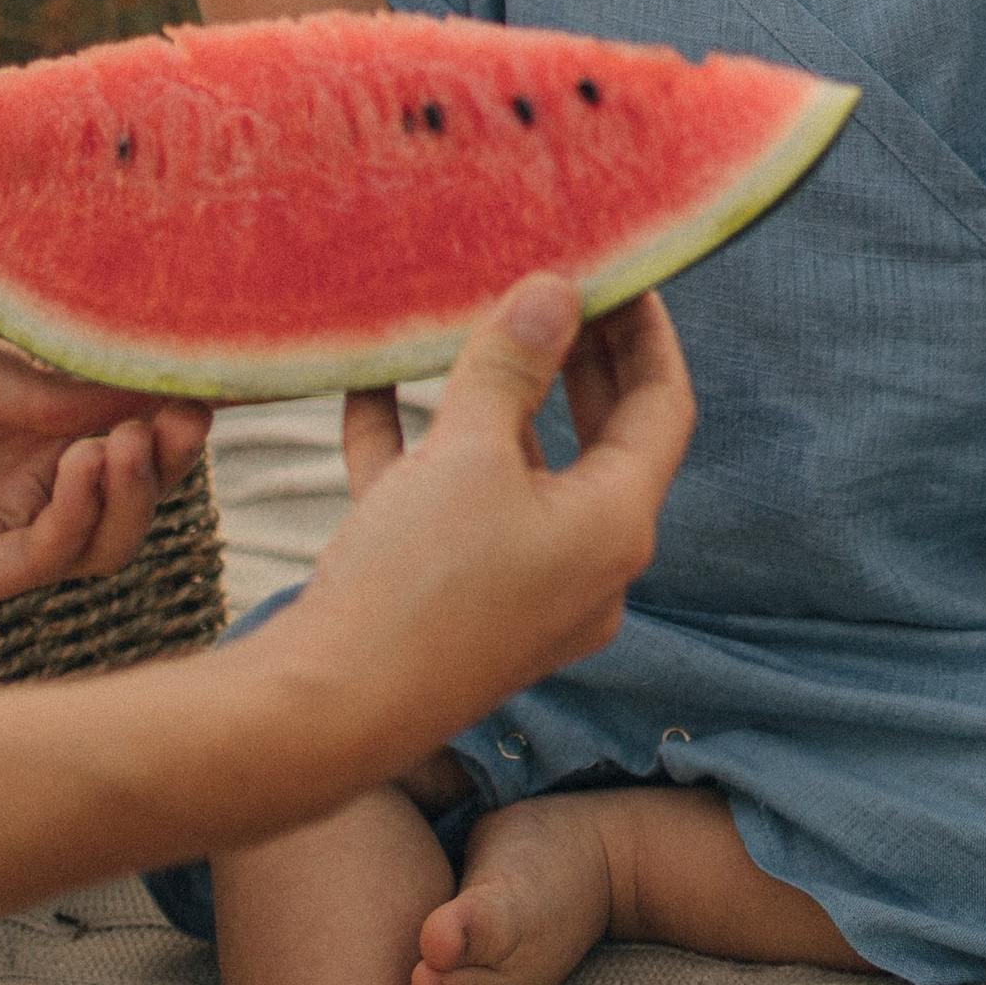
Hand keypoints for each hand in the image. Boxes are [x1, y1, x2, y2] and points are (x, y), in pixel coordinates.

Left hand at [0, 303, 212, 615]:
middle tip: (188, 414)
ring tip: (132, 441)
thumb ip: (42, 376)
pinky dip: (85, 516)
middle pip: (136, 477)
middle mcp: (20, 473)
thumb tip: (143, 380)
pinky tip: (89, 466)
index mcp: (21, 410)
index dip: (176, 396)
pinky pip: (51, 560)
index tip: (225, 369)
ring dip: (139, 487)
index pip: (122, 409)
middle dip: (174, 448)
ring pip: (110, 530)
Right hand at [267, 277, 694, 751]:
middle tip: (553, 284)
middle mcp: (587, 565)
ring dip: (490, 399)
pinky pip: (454, 510)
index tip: (620, 269)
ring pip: (517, 471)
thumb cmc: (413, 582)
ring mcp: (524, 591)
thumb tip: (555, 291)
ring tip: (462, 322)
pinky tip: (371, 387)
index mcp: (615, 526)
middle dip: (573, 358)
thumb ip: (512, 364)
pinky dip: (424, 449)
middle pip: (598, 438)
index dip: (645, 331)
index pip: (662, 406)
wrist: (323, 715)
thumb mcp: (467, 453)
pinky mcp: (459, 607)